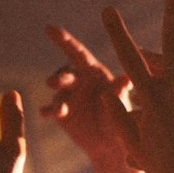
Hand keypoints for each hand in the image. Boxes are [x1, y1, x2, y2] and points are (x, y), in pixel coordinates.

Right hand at [38, 25, 134, 168]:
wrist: (111, 144)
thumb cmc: (122, 118)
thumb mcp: (121, 105)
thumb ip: (120, 92)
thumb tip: (127, 79)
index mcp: (94, 71)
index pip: (78, 52)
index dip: (64, 40)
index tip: (49, 28)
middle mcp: (79, 80)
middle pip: (66, 72)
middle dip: (60, 77)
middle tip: (55, 83)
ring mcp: (68, 96)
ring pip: (58, 91)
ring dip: (57, 97)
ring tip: (60, 107)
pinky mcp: (61, 113)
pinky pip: (52, 109)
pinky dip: (49, 110)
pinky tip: (45, 113)